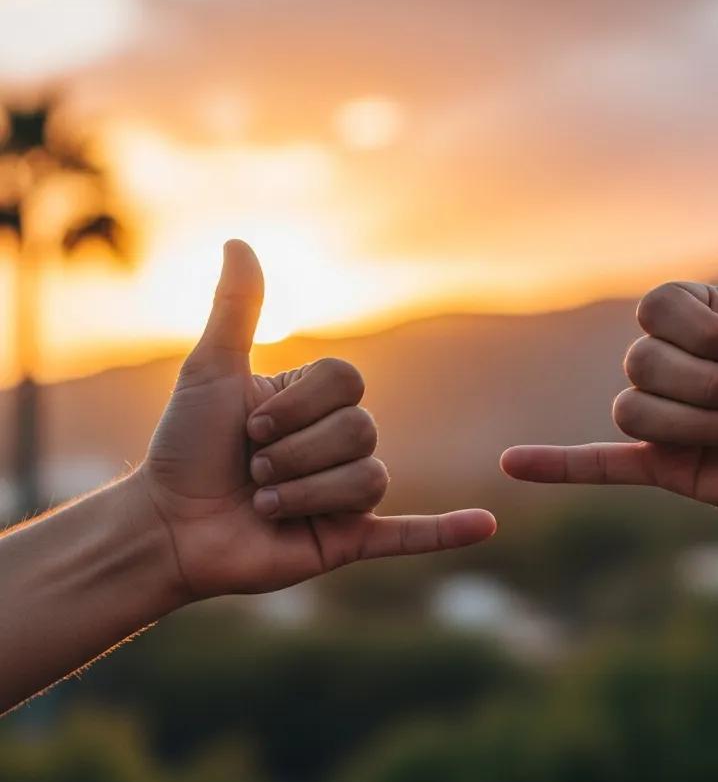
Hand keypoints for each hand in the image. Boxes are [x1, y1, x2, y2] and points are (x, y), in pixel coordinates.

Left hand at [137, 240, 494, 602]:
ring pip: (369, 478)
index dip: (297, 405)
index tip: (247, 424)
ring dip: (306, 490)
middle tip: (253, 469)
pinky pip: (408, 535)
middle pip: (360, 431)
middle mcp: (339, 445)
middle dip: (294, 452)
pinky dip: (446, 533)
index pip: (348, 383)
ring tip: (267, 502)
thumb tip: (238, 240)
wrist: (167, 528)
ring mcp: (347, 495)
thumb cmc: (185, 448)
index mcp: (316, 404)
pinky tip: (485, 526)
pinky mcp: (348, 540)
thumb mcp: (211, 372)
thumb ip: (236, 311)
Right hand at [502, 138, 717, 521]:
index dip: (699, 331)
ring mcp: (670, 420)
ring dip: (696, 421)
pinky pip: (599, 463)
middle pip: (641, 363)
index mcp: (701, 322)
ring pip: (634, 409)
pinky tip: (510, 465)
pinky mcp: (668, 468)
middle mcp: (678, 367)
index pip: (654, 312)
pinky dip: (555, 465)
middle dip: (706, 382)